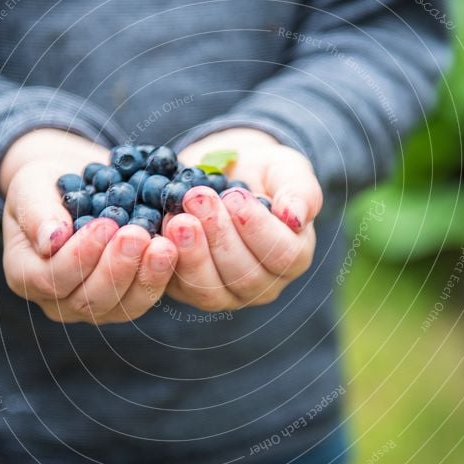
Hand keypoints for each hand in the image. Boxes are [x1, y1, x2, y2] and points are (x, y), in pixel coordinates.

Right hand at [0, 129, 177, 323]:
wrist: (80, 186)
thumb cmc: (48, 184)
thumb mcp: (32, 186)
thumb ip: (37, 211)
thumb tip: (50, 240)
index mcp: (25, 274)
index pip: (51, 278)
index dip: (79, 256)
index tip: (104, 224)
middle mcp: (58, 301)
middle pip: (89, 300)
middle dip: (117, 268)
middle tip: (138, 235)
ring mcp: (96, 306)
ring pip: (123, 306)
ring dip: (146, 276)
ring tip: (164, 245)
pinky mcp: (128, 299)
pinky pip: (146, 296)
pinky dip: (163, 275)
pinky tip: (176, 249)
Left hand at [164, 128, 321, 310]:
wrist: (224, 173)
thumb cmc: (263, 173)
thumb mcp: (287, 170)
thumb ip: (300, 191)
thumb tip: (295, 216)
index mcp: (294, 257)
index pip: (282, 256)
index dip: (257, 229)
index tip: (235, 197)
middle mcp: (263, 284)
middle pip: (244, 276)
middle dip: (219, 235)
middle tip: (198, 198)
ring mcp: (226, 293)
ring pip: (210, 289)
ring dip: (192, 252)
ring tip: (179, 216)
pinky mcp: (190, 290)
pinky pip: (179, 286)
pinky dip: (169, 258)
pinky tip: (164, 226)